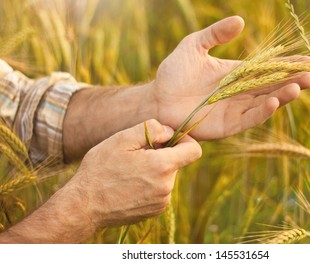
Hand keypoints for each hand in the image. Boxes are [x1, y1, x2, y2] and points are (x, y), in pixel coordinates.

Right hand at [66, 119, 201, 227]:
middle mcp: (166, 187)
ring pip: (167, 176)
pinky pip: (161, 190)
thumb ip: (151, 129)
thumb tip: (170, 131)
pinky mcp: (155, 211)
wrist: (83, 206)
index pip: (194, 151)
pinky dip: (151, 184)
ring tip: (129, 171)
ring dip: (155, 170)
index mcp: (162, 166)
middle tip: (137, 155)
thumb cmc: (100, 169)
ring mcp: (162, 202)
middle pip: (177, 162)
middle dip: (162, 154)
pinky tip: (130, 184)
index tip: (169, 138)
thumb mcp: (121, 139)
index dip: (185, 140)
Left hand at [152, 16, 309, 139]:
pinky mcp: (227, 126)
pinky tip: (273, 102)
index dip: (286, 65)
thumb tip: (240, 21)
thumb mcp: (193, 46)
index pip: (266, 68)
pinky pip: (248, 119)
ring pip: (264, 104)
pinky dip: (261, 112)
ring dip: (281, 97)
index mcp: (236, 73)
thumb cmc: (173, 72)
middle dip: (291, 82)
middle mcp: (239, 92)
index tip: (307, 60)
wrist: (157, 99)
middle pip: (271, 86)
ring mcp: (234, 109)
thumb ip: (215, 34)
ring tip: (296, 88)